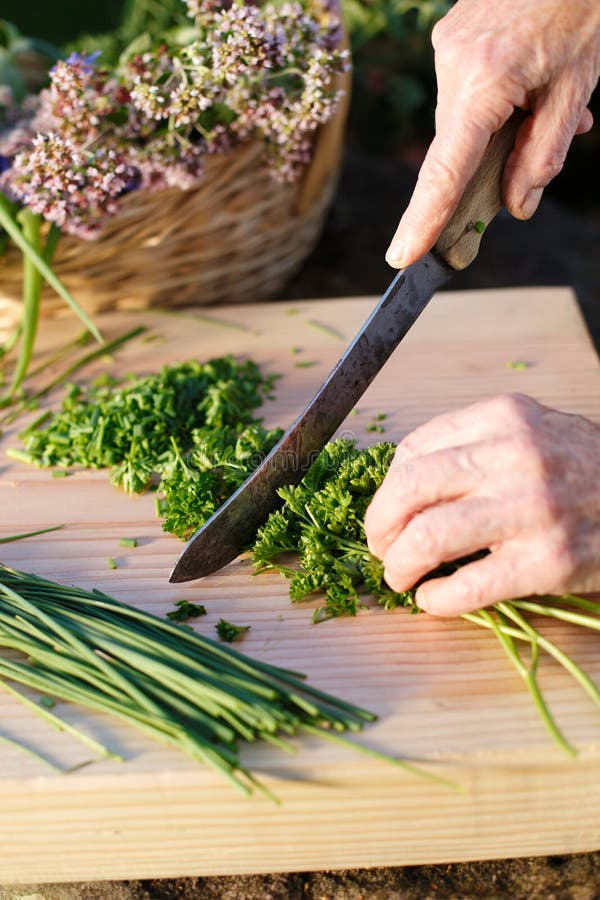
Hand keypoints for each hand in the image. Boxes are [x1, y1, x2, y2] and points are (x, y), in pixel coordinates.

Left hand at [364, 394, 599, 615]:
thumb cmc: (585, 469)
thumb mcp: (533, 430)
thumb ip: (475, 444)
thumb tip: (404, 481)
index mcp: (504, 418)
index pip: (414, 450)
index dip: (387, 488)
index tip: (388, 511)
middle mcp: (514, 456)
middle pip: (409, 489)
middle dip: (379, 525)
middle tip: (379, 547)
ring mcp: (531, 509)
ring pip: (428, 537)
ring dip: (400, 565)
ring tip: (401, 576)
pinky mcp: (548, 561)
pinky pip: (467, 586)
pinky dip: (436, 600)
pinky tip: (433, 600)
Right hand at [386, 0, 599, 268]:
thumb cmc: (580, 7)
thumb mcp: (575, 87)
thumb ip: (543, 153)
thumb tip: (517, 204)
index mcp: (485, 80)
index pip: (446, 169)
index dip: (424, 218)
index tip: (403, 256)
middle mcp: (453, 65)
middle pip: (457, 148)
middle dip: (490, 166)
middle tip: (531, 170)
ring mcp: (446, 48)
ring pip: (463, 120)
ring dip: (498, 130)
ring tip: (549, 107)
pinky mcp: (450, 38)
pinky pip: (465, 92)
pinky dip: (494, 104)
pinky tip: (530, 87)